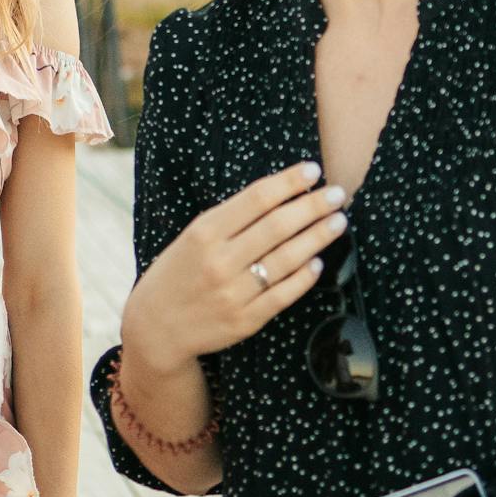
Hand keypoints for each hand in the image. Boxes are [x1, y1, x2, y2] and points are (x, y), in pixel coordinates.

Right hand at [123, 162, 347, 368]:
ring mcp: (234, 293)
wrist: (157, 327)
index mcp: (205, 232)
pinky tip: (318, 262)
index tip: (313, 170)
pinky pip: (284, 294)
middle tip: (338, 193)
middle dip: (313, 207)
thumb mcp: (194, 235)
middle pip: (278, 226)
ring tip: (338, 222)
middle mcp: (220, 261)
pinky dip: (304, 277)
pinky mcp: (246, 321)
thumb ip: (231, 218)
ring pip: (287, 259)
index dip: (289, 182)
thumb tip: (281, 193)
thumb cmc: (180, 271)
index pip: (256, 199)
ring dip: (317, 237)